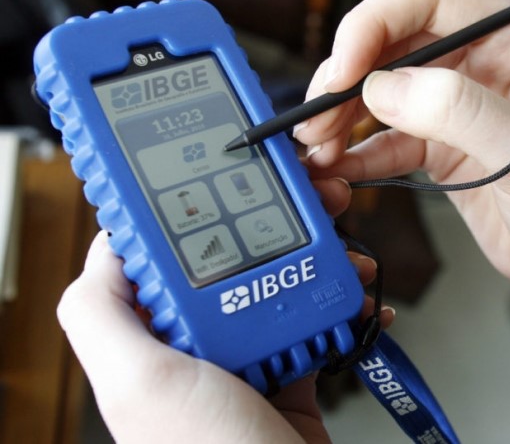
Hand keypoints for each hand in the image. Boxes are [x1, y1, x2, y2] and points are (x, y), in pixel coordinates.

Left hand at [58, 178, 390, 442]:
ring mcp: (249, 355)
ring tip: (352, 248)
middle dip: (283, 221)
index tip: (241, 174)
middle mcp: (198, 342)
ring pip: (285, 281)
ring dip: (324, 257)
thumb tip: (106, 242)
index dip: (204, 204)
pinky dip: (345, 302)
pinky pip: (318, 320)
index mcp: (154, 336)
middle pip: (238, 255)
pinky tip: (364, 294)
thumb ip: (101, 312)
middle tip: (318, 198)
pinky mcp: (291, 370)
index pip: (171, 249)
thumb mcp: (140, 381)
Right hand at [296, 0, 509, 313]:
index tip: (345, 67)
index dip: (375, 24)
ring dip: (343, 117)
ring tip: (318, 146)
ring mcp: (456, 105)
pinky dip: (357, 153)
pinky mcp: (440, 145)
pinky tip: (338, 168)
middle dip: (347, 77)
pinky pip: (386, 139)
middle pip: (392, 45)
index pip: (430, 0)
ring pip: (381, 92)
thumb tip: (385, 88)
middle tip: (318, 115)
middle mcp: (480, 63)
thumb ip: (459, 111)